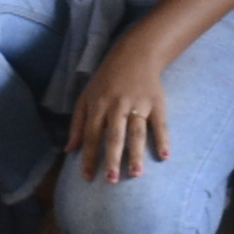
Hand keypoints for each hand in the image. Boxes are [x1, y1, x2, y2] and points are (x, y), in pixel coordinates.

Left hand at [68, 38, 177, 185]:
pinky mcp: (156, 102)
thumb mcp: (86, 96)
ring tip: (135, 174)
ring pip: (136, 132)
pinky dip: (163, 139)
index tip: (87, 177)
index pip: (91, 134)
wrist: (135, 54)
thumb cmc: (106, 80)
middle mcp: (117, 105)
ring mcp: (138, 103)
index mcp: (98, 104)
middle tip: (111, 180)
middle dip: (112, 158)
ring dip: (136, 153)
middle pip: (114, 135)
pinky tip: (164, 156)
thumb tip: (69, 150)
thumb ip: (77, 124)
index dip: (88, 156)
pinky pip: (160, 123)